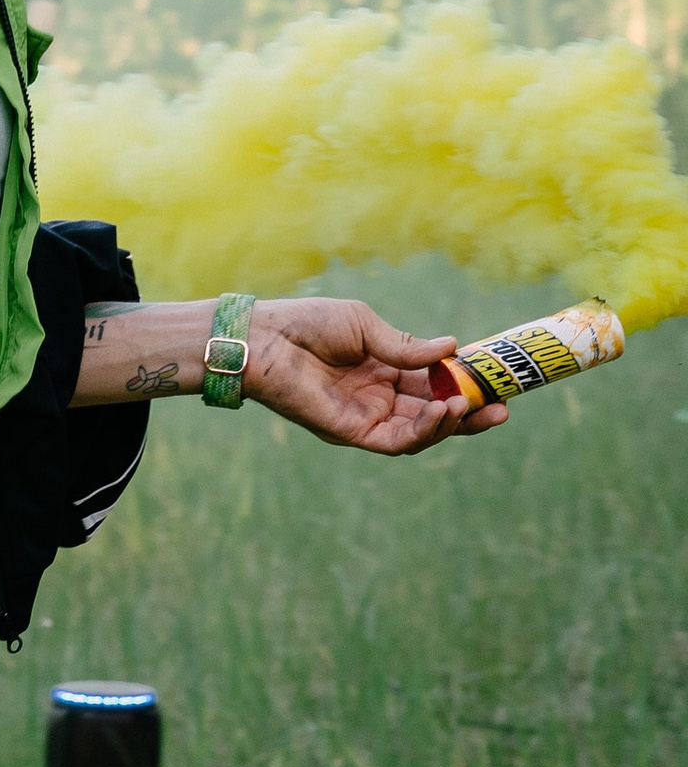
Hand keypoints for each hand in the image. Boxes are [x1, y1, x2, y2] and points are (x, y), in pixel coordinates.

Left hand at [246, 298, 508, 456]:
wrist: (265, 338)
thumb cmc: (308, 324)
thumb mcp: (366, 327)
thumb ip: (407, 347)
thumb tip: (455, 348)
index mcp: (385, 370)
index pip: (434, 384)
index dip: (465, 385)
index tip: (496, 381)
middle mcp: (379, 398)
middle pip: (434, 415)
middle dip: (470, 414)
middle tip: (503, 409)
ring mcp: (366, 417)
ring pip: (420, 433)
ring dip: (449, 424)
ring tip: (470, 407)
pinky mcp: (351, 432)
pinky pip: (395, 442)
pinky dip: (422, 432)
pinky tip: (442, 412)